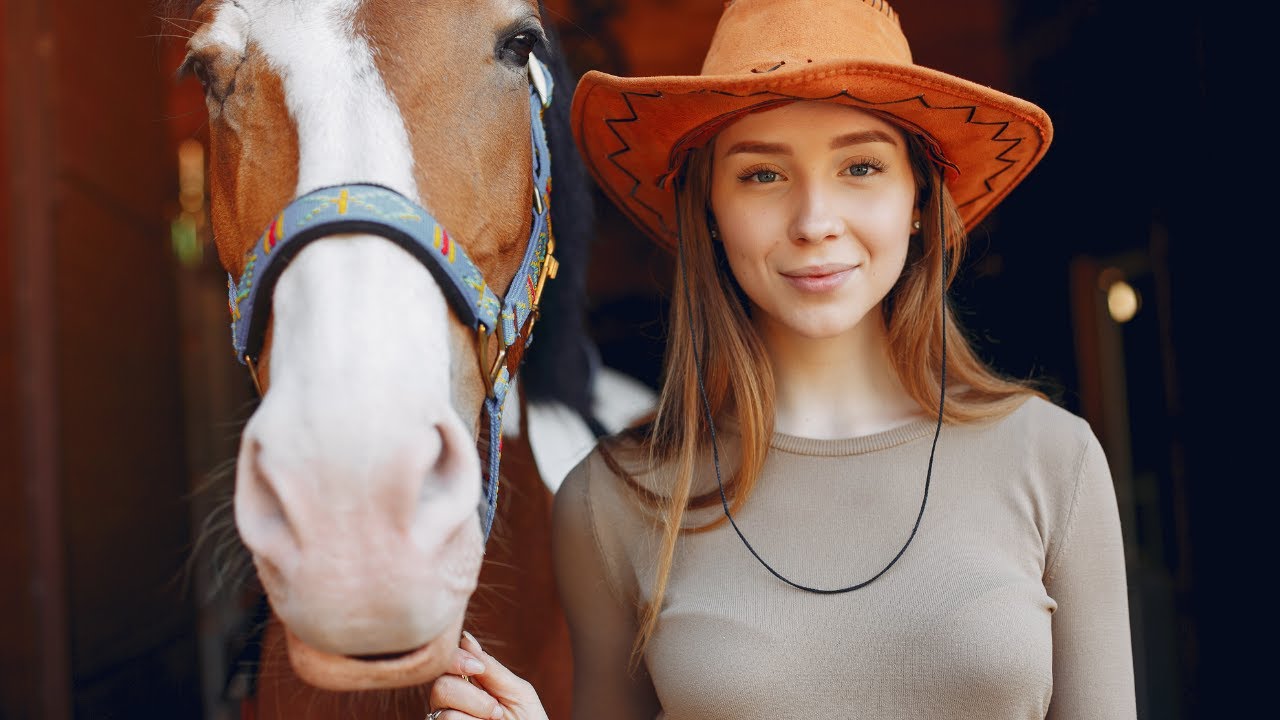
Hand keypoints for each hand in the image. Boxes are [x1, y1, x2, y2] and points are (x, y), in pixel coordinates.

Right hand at [426, 630, 548, 719]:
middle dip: (471, 695)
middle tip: (496, 709)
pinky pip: (445, 719)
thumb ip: (491, 668)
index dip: (455, 659)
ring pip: (442, 705)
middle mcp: (453, 701)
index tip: (476, 667)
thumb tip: (465, 638)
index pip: (448, 662)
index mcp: (470, 683)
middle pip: (440, 683)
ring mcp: (446, 718)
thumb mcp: (517, 691)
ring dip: (475, 711)